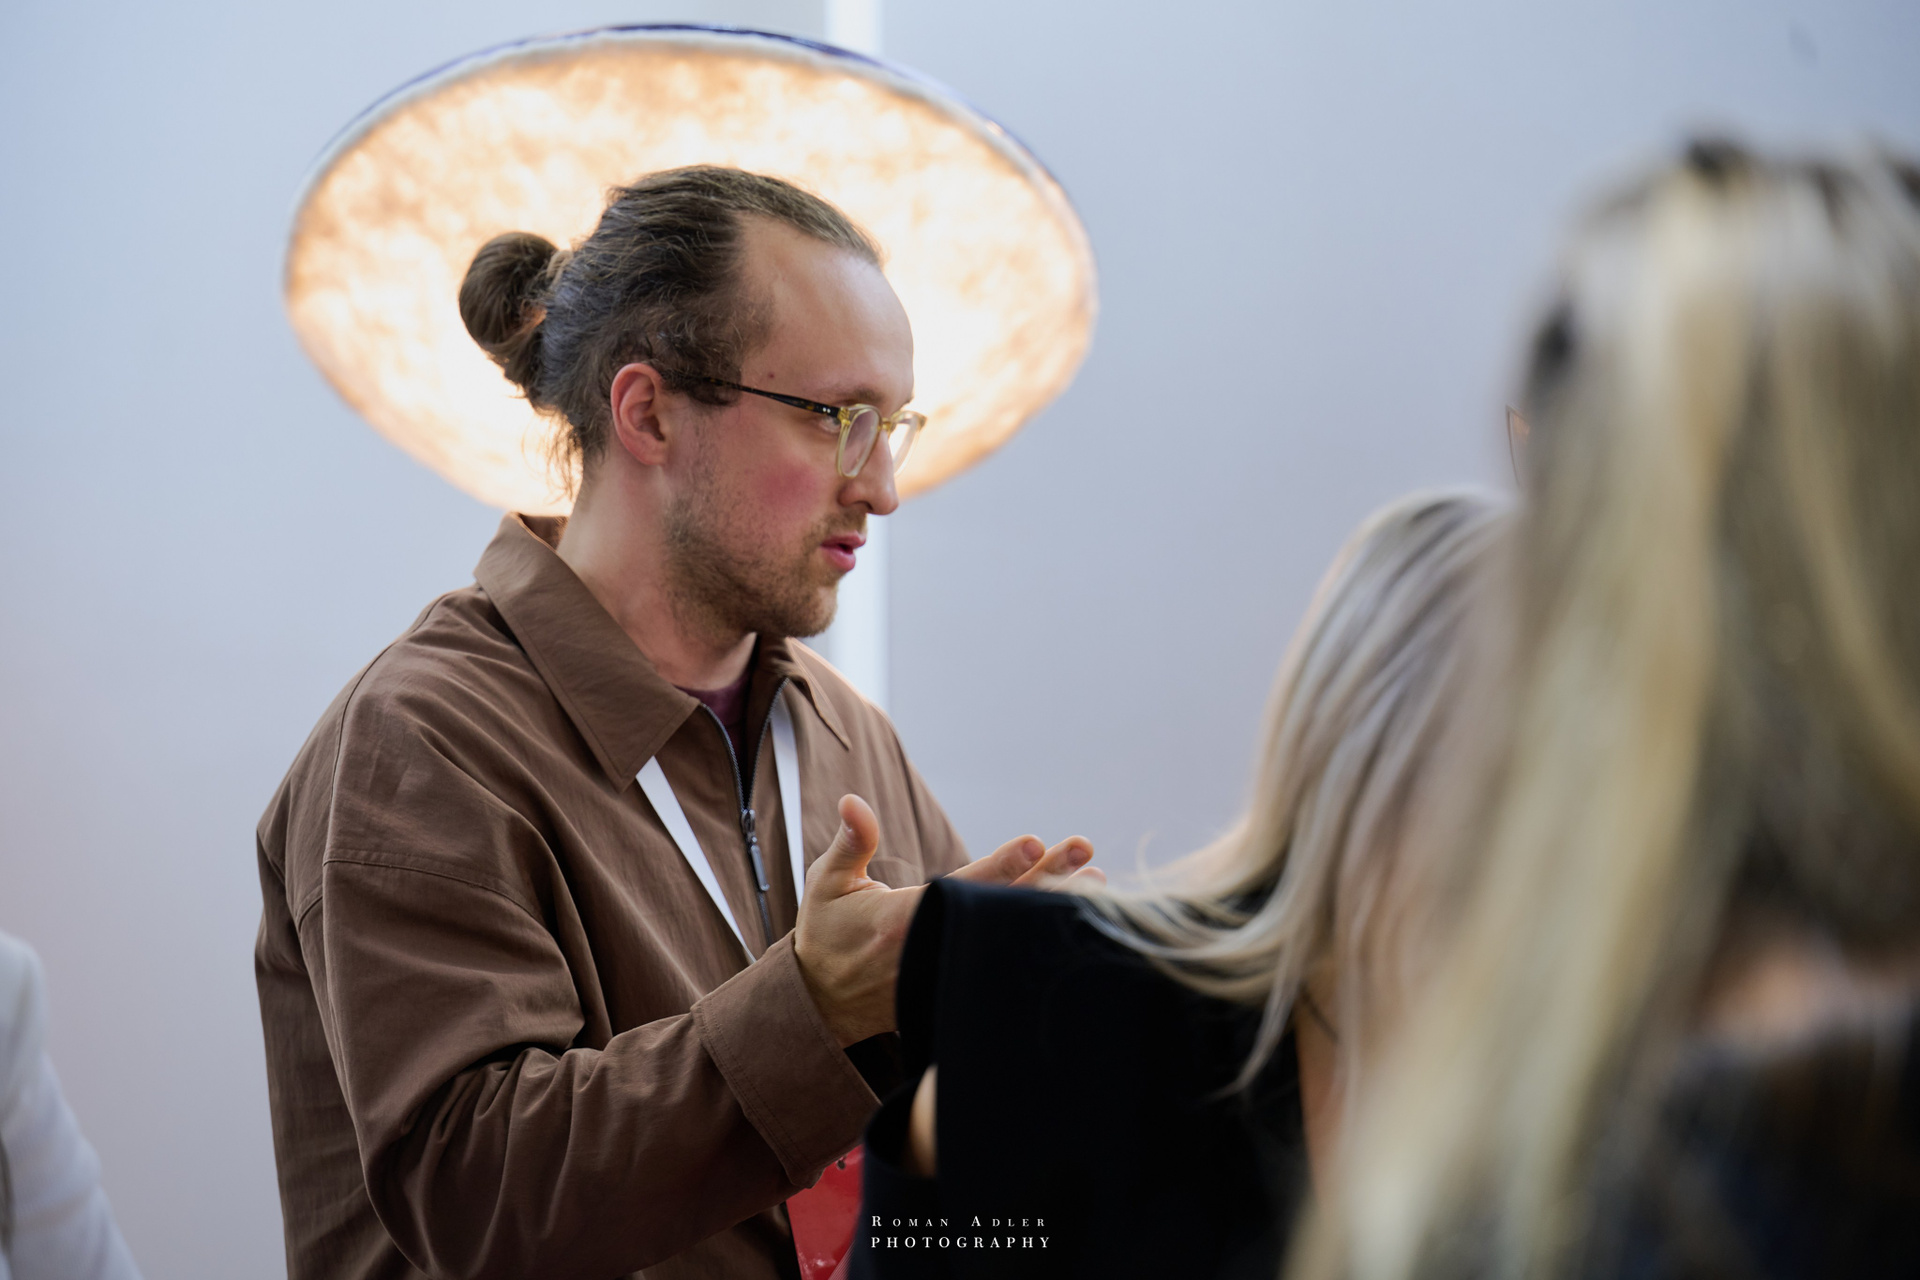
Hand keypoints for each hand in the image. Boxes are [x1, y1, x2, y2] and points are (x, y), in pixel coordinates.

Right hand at [794, 797, 1101, 1046]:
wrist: (821, 1004)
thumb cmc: (827, 934)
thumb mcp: (828, 884)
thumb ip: (851, 843)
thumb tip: (853, 802)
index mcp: (902, 921)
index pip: (962, 887)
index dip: (1001, 865)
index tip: (1036, 842)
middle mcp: (933, 946)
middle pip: (999, 908)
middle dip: (1045, 878)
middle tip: (1084, 850)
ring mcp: (948, 968)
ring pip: (1008, 934)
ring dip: (1052, 905)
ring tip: (1095, 879)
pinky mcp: (956, 983)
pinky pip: (1003, 956)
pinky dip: (1035, 936)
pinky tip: (1068, 917)